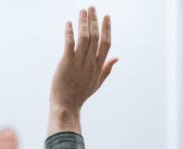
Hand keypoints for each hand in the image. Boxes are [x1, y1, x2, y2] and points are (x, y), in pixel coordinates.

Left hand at [48, 6, 116, 135]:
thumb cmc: (80, 94)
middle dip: (94, 20)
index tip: (106, 16)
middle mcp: (90, 62)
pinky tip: (69, 23)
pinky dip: (69, 32)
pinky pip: (69, 43)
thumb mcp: (97, 83)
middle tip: (92, 7)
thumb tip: (116, 58)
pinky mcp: (66, 62)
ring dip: (83, 22)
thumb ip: (106, 69)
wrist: (66, 105)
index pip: (106, 43)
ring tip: (82, 11)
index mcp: (98, 66)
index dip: (107, 28)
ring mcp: (79, 62)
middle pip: (95, 36)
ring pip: (84, 37)